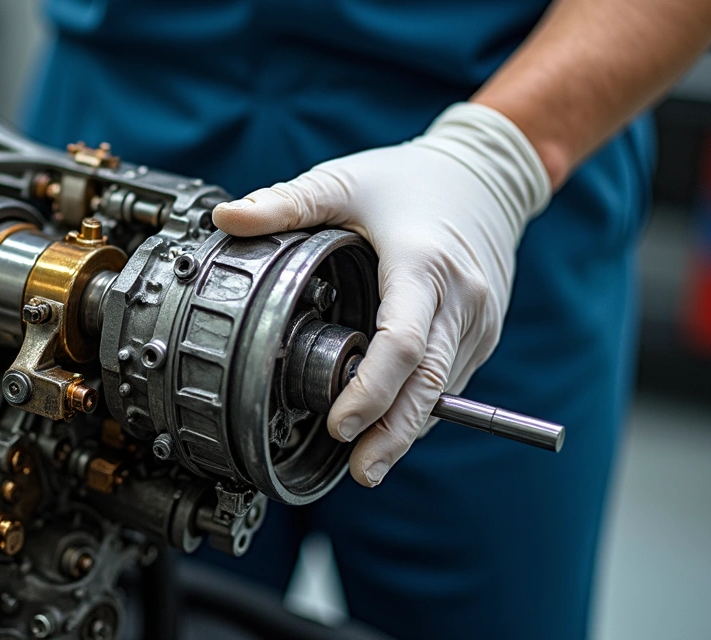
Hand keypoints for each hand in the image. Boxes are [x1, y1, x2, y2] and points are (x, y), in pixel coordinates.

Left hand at [213, 103, 550, 486]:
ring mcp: (477, 322)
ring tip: (367, 464)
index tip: (339, 422)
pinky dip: (417, 407)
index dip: (371, 390)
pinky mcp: (480, 335)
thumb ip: (286, 203)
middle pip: (429, 385)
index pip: (404, 343)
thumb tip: (225, 217)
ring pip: (442, 391)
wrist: (485, 175)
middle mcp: (461, 301)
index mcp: (425, 265)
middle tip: (361, 472)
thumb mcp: (343, 182)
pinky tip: (387, 430)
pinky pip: (448, 381)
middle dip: (393, 434)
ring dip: (405, 428)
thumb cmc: (410, 182)